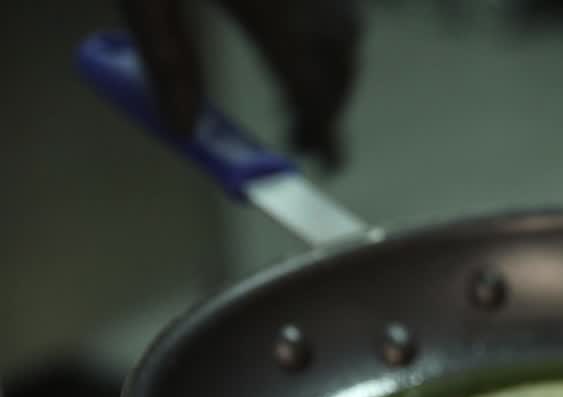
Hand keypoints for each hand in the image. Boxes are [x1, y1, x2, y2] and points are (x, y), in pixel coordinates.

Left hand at [119, 0, 362, 167]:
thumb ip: (165, 61)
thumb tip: (184, 130)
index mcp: (263, 5)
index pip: (305, 79)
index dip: (322, 128)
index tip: (329, 162)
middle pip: (337, 59)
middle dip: (329, 106)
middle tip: (303, 140)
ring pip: (345, 33)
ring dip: (333, 73)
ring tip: (300, 96)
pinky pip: (335, 9)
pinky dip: (327, 39)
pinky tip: (302, 44)